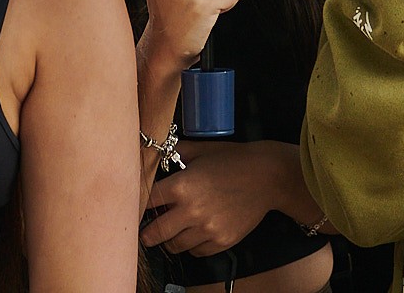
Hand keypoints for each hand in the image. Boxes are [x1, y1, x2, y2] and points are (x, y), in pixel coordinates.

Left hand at [140, 141, 290, 256]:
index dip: (138, 207)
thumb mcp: (200, 150)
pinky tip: (195, 233)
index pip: (146, 203)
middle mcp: (192, 210)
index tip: (136, 210)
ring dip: (170, 240)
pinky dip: (192, 246)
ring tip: (173, 232)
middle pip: (155, 233)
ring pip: (174, 246)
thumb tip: (154, 152)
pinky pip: (196, 252)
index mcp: (182, 186)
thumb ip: (175, 152)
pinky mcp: (221, 240)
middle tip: (145, 233)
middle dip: (147, 234)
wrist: (267, 177)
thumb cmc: (233, 160)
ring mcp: (207, 228)